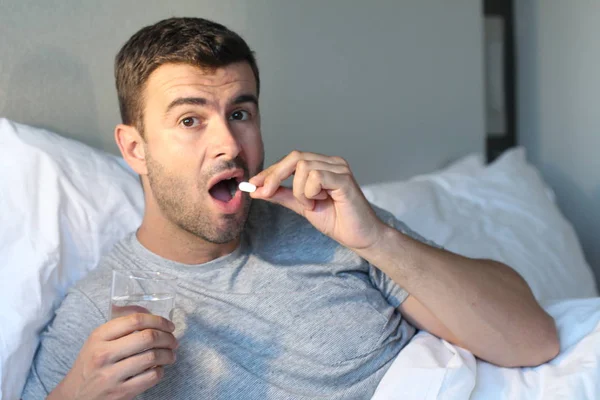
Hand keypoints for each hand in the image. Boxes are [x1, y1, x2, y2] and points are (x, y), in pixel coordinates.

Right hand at [49, 313, 177, 399]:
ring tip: (171, 355)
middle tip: (174, 341)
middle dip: (168, 338)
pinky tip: (159, 369)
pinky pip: (151, 377)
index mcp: (99, 336)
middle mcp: (104, 354)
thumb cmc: (91, 364)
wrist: (74, 396)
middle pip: (148, 337)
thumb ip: (120, 327)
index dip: (158, 320)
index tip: (169, 325)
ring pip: (152, 357)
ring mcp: (112, 375)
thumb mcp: (97, 341)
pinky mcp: (121, 393)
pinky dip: (160, 371)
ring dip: (168, 355)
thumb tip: (152, 315)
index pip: (135, 320)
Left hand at [249, 150, 387, 249]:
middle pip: (294, 157)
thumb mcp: (302, 206)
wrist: (359, 237)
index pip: (290, 160)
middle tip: (264, 192)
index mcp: (322, 165)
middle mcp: (331, 162)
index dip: (270, 172)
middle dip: (275, 175)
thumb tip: (258, 189)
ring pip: (303, 167)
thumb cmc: (337, 220)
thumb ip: (283, 195)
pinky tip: (320, 202)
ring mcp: (339, 168)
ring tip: (311, 205)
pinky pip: (316, 177)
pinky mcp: (345, 178)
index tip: (252, 185)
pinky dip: (310, 193)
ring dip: (300, 191)